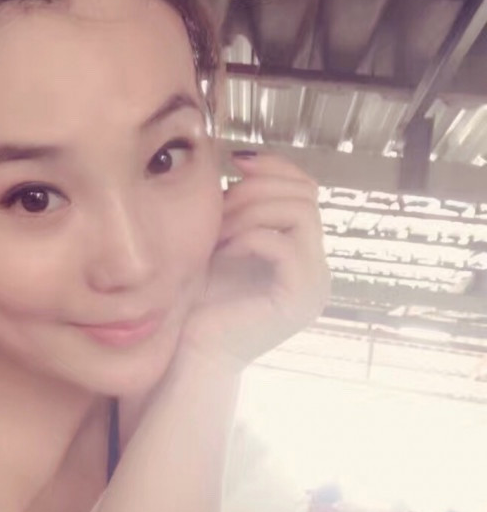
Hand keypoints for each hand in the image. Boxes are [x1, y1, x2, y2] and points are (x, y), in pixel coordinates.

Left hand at [180, 153, 329, 371]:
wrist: (195, 352)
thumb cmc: (202, 299)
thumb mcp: (223, 241)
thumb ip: (241, 208)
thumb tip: (244, 160)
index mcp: (301, 251)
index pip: (308, 188)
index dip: (276, 167)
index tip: (236, 163)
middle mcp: (317, 267)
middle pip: (306, 195)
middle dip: (257, 189)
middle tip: (221, 204)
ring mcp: (314, 284)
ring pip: (300, 213)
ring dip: (251, 212)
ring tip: (219, 232)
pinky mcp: (300, 299)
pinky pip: (286, 245)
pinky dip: (250, 237)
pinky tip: (224, 251)